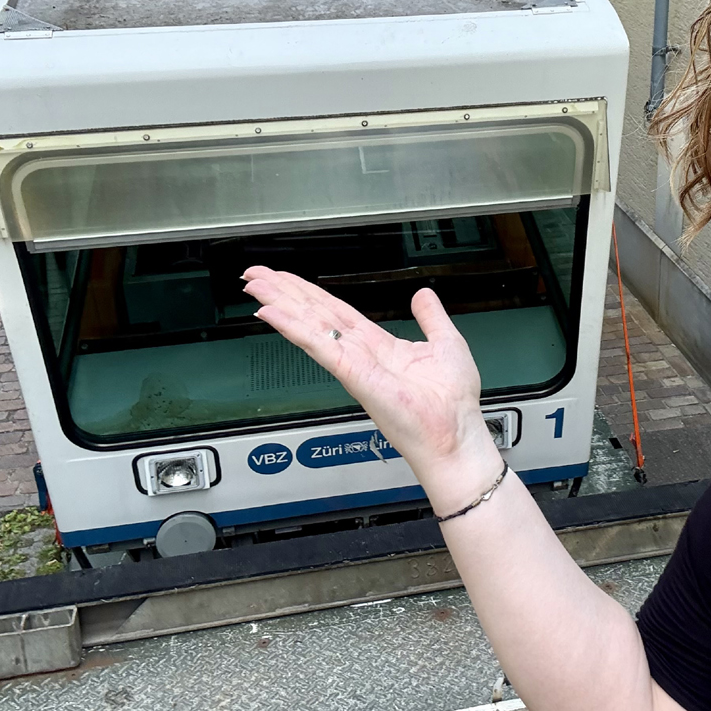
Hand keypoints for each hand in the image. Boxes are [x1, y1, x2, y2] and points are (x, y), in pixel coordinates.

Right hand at [240, 267, 499, 494]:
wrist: (455, 435)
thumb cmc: (452, 404)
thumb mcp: (445, 343)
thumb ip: (430, 317)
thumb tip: (423, 295)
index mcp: (377, 346)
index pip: (334, 311)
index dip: (308, 292)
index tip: (285, 278)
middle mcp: (359, 355)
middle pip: (313, 314)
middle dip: (283, 293)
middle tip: (254, 275)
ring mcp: (352, 365)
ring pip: (309, 326)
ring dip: (279, 304)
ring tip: (254, 286)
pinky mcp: (354, 374)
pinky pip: (319, 346)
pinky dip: (294, 327)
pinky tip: (272, 312)